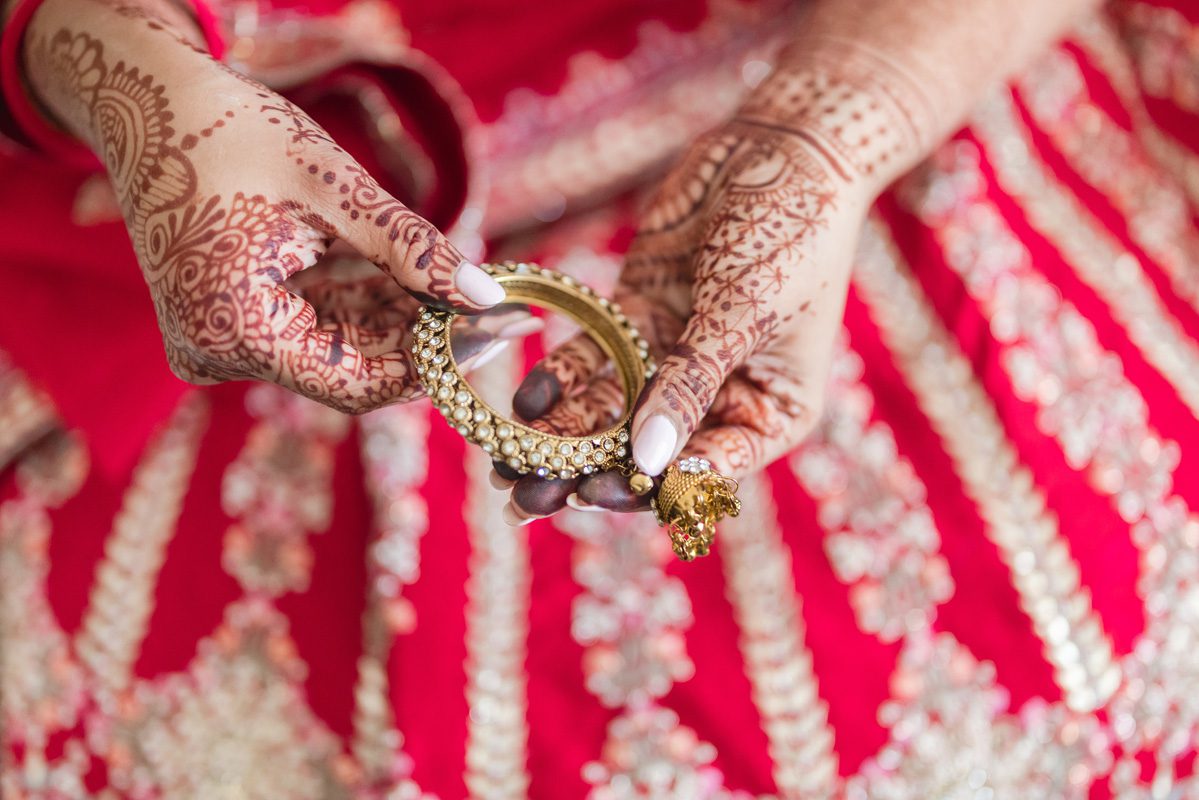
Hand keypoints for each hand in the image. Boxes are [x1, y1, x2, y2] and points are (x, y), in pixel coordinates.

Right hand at [24, 0, 506, 412]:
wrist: (150, 106)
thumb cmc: (234, 134)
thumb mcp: (336, 190)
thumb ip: (412, 250)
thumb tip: (487, 299)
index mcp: (236, 331)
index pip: (359, 383)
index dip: (436, 363)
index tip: (498, 336)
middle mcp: (218, 355)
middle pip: (350, 370)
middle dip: (425, 339)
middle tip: (497, 312)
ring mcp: (218, 343)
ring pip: (335, 350)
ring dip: (399, 322)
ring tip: (464, 292)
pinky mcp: (228, 324)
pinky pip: (310, 330)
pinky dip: (362, 308)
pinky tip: (414, 285)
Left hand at [496, 50, 916, 521]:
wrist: (779, 148)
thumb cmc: (787, 237)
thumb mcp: (741, 316)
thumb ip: (690, 387)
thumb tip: (645, 464)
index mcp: (770, 412)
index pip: (705, 472)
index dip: (648, 490)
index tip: (591, 495)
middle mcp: (721, 396)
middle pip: (649, 453)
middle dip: (589, 475)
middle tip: (529, 501)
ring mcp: (675, 359)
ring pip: (613, 414)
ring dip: (564, 439)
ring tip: (508, 466)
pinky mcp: (639, 321)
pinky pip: (596, 362)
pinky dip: (562, 381)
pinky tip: (526, 400)